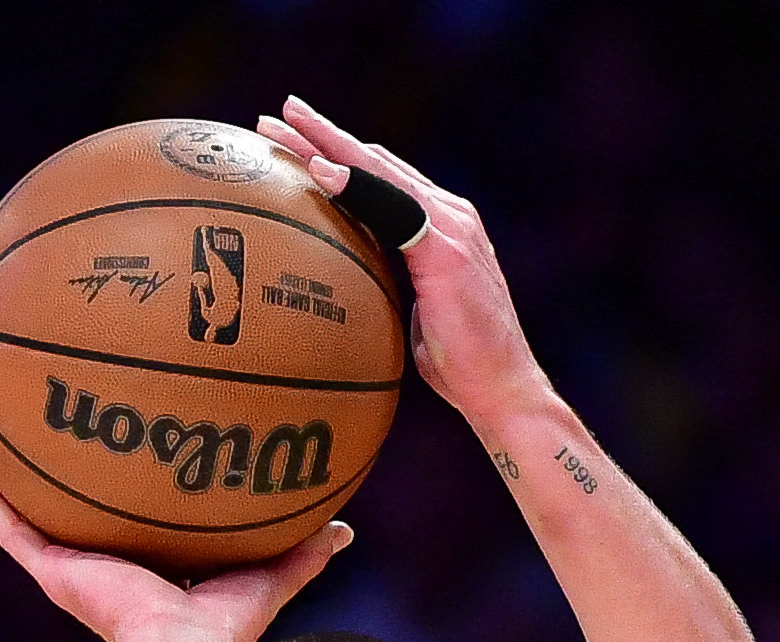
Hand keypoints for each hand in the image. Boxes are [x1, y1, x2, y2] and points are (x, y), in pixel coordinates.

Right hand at [0, 461, 345, 641]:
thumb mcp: (267, 575)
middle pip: (81, 521)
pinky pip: (11, 530)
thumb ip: (303, 552)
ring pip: (35, 521)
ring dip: (14, 487)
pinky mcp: (52, 571)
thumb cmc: (222, 630)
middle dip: (70, 488)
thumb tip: (345, 529)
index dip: (131, 502)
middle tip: (59, 439)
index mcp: (148, 576)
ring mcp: (73, 571)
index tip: (127, 468)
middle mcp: (105, 572)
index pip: (135, 532)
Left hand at [255, 99, 549, 423]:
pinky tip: (320, 171)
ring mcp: (453, 228)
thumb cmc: (460, 366)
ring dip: (329, 145)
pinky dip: (355, 186)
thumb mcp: (415, 315)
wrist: (503, 389)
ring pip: (380, 172)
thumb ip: (391, 286)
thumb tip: (351, 290)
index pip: (384, 179)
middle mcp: (451, 216)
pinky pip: (392, 208)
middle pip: (377, 162)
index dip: (341, 155)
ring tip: (283, 125)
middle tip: (277, 113)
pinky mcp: (448, 250)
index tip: (296, 140)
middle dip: (324, 135)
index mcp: (442, 228)